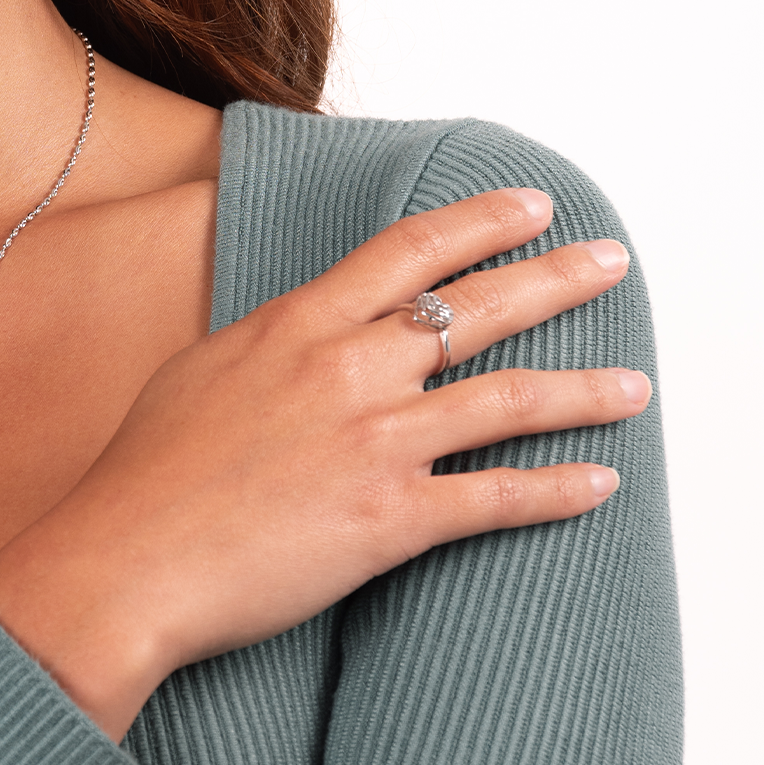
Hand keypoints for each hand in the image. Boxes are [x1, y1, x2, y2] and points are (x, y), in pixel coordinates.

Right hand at [0, 187, 650, 740]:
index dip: (478, 223)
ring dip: (583, 390)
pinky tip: (601, 483)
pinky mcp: (389, 520)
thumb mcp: (200, 371)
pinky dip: (556, 490)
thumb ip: (265, 343)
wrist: (127, 557)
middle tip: (611, 262)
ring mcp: (373, 441)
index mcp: (297, 324)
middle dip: (554, 279)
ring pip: (505, 399)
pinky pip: (494, 498)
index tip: (530, 207)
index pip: (408, 252)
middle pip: (475, 307)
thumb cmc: (146, 472)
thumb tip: (298, 329)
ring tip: (636, 386)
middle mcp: (345, 368)